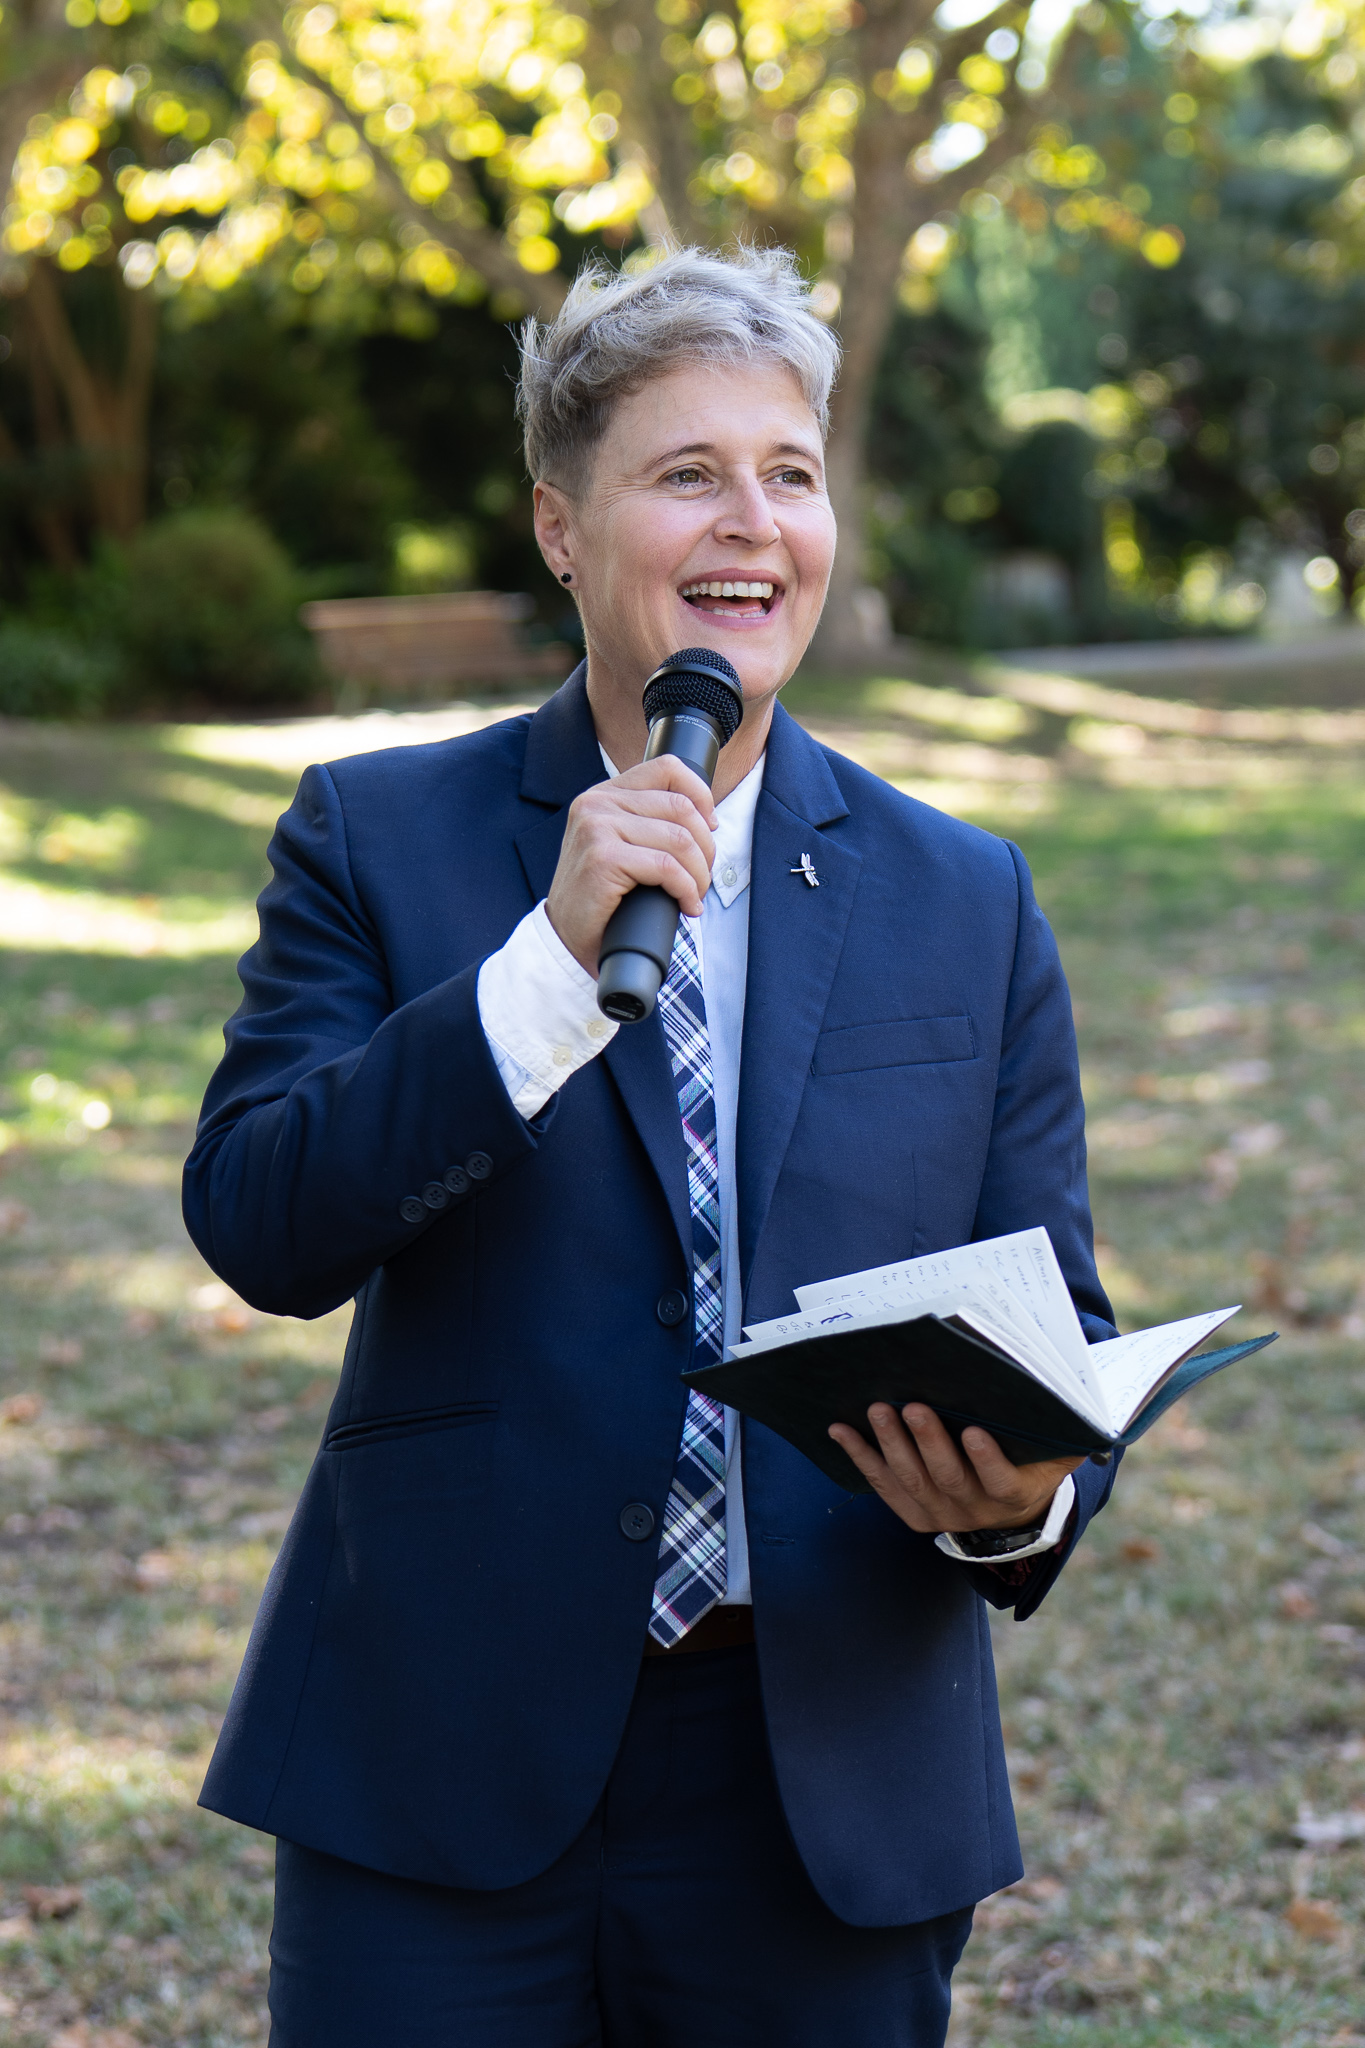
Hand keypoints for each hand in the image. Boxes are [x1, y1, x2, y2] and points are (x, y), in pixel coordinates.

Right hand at [546, 757, 717, 975]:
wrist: (566, 937)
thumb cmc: (602, 896)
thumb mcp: (622, 845)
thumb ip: (648, 822)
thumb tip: (707, 818)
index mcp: (603, 794)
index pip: (667, 768)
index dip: (701, 795)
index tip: (710, 827)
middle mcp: (596, 803)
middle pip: (681, 807)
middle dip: (705, 846)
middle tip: (702, 876)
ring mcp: (596, 828)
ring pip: (679, 839)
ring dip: (699, 873)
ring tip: (694, 894)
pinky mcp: (602, 858)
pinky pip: (667, 867)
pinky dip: (687, 889)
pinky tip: (686, 905)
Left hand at [828, 1404, 1082, 1537]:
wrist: (1014, 1510)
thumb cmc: (1034, 1460)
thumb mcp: (1059, 1450)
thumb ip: (1066, 1428)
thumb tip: (1072, 1396)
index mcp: (1014, 1495)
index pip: (1002, 1482)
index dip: (987, 1460)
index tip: (975, 1431)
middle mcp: (975, 1510)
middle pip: (947, 1478)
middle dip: (928, 1442)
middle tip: (913, 1406)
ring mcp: (940, 1514)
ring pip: (911, 1481)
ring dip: (890, 1445)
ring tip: (877, 1409)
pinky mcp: (913, 1512)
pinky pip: (883, 1485)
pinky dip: (861, 1457)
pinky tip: (840, 1429)